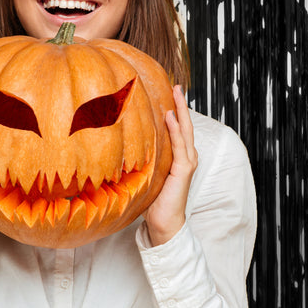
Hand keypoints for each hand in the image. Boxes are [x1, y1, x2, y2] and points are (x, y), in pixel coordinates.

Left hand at [144, 85, 197, 245]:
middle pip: (185, 125)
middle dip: (181, 104)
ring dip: (181, 111)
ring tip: (176, 93)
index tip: (168, 92)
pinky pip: (180, 146)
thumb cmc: (152, 200)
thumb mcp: (146, 173)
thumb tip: (120, 145)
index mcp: (178, 156)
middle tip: (176, 85)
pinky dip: (175, 130)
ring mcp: (187, 162)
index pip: (177, 128)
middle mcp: (186, 156)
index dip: (175, 110)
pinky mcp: (184, 170)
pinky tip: (170, 117)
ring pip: (185, 131)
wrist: (163, 222)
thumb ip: (141, 158)